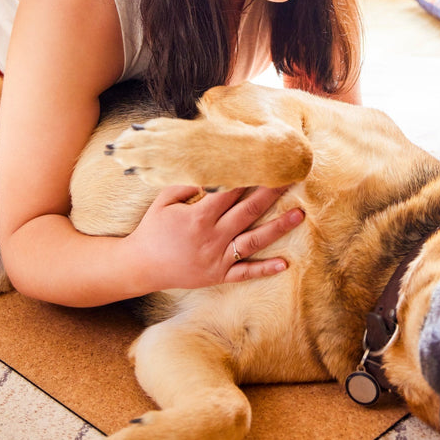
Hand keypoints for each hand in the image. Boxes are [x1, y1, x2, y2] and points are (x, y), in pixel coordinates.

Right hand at [128, 184, 303, 290]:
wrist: (140, 266)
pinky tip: (284, 264)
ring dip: (278, 228)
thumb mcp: (164, 201)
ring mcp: (217, 259)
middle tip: (292, 179)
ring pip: (253, 241)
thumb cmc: (153, 229)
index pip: (231, 192)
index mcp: (198, 217)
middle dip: (272, 193)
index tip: (268, 163)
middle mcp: (212, 238)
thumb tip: (213, 171)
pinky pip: (245, 273)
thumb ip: (187, 184)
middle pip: (248, 211)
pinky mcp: (218, 276)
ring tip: (299, 215)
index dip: (251, 176)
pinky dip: (264, 269)